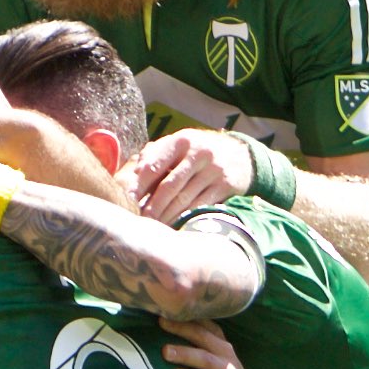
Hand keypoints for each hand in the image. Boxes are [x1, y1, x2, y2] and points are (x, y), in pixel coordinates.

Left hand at [132, 131, 256, 223]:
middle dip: (152, 206)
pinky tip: (176, 226)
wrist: (241, 155)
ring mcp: (213, 170)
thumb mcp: (180, 144)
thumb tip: (134, 174)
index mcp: (181, 141)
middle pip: (168, 186)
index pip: (154, 165)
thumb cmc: (199, 151)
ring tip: (155, 227)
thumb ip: (156, 154)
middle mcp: (198, 153)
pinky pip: (201, 206)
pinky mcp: (225, 185)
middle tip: (140, 221)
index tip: (128, 201)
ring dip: (167, 216)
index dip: (139, 186)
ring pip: (184, 199)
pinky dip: (186, 218)